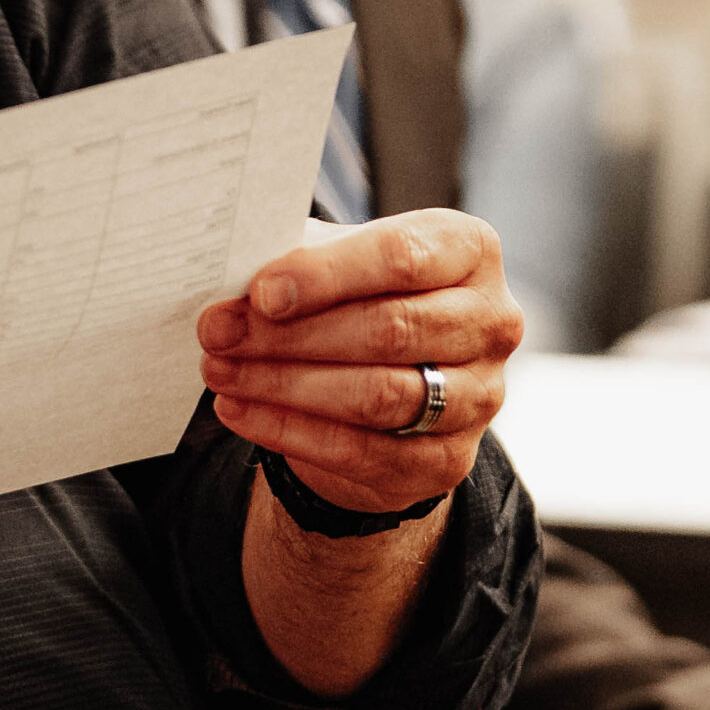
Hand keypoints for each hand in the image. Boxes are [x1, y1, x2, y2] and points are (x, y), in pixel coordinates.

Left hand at [197, 210, 522, 513]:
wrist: (381, 381)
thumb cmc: (353, 298)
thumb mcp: (331, 262)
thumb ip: (293, 259)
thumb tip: (231, 280)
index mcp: (468, 251)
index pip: (402, 256)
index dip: (326, 276)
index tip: (260, 292)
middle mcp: (491, 321)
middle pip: (389, 329)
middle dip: (291, 335)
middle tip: (218, 335)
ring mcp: (480, 396)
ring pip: (378, 395)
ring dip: (284, 385)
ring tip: (220, 372)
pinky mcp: (448, 459)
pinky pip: (363, 451)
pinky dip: (290, 431)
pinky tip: (239, 411)